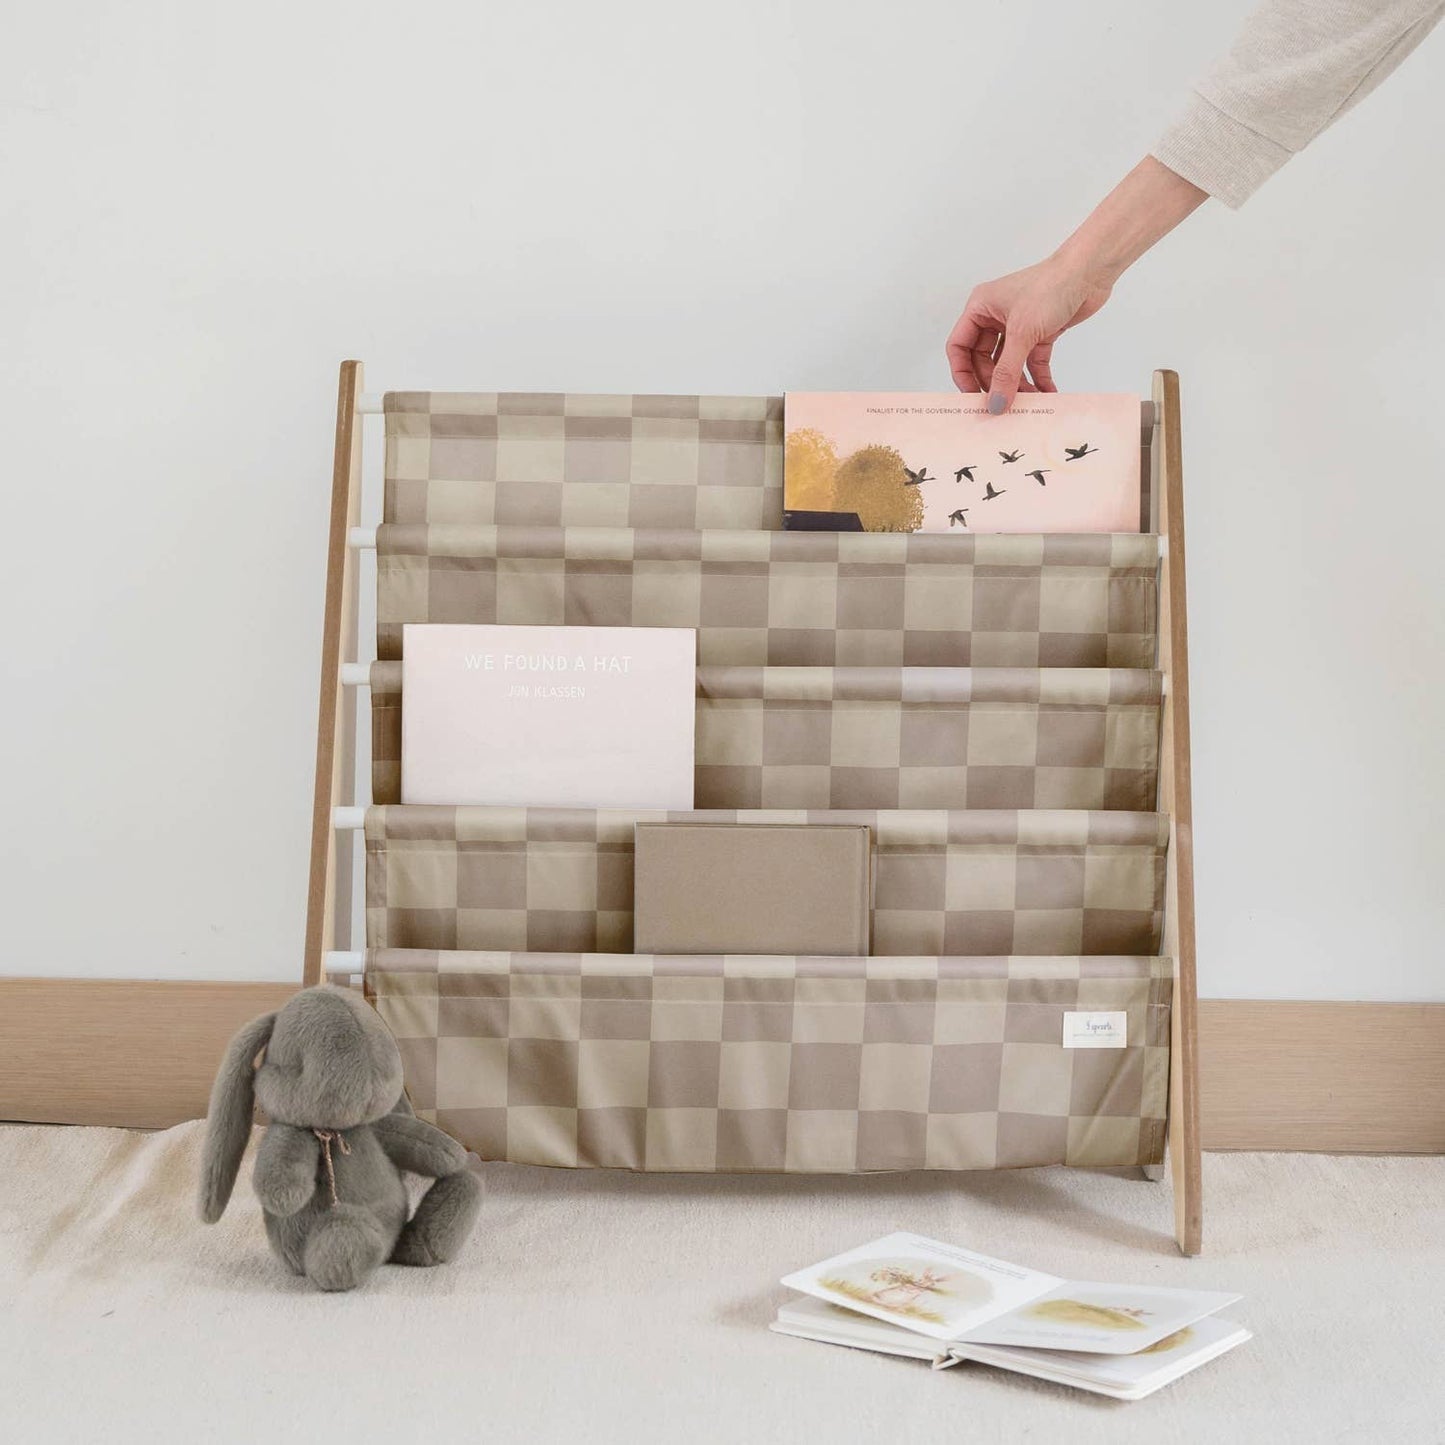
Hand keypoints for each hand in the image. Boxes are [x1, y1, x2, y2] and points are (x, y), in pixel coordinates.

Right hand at [944, 158, 1207, 412]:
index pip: (959, 346)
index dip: (962, 373)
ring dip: (1017, 384)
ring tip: (1029, 402)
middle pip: (984, 360)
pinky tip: (1047, 393)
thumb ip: (1007, 373)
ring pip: (1009, 364)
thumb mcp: (1022, 333)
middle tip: (1002, 404)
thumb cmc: (1051, 286)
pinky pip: (1032, 362)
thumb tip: (996, 404)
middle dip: (994, 382)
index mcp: (980, 308)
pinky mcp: (1039, 332)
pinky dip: (1038, 378)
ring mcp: (1018, 326)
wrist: (1090, 271)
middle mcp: (995, 316)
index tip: (973, 396)